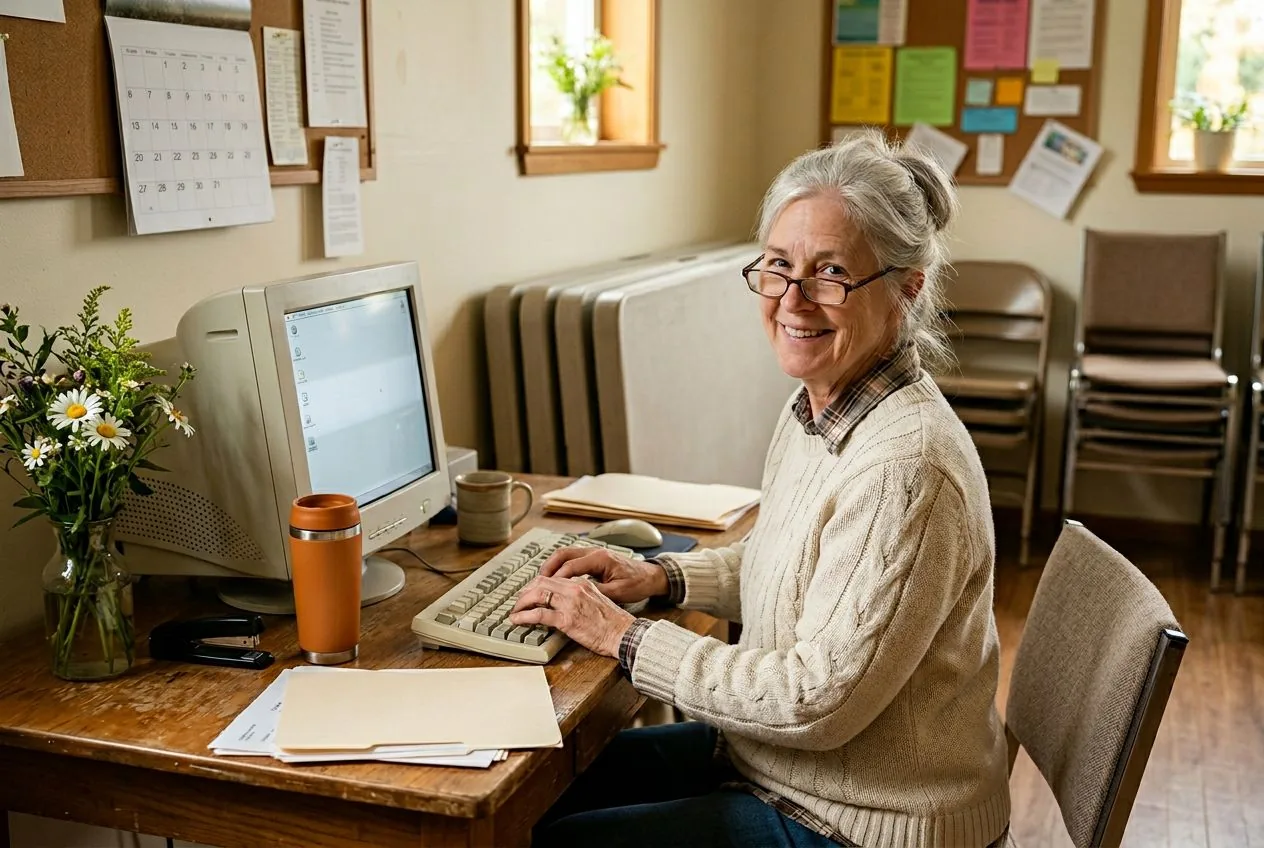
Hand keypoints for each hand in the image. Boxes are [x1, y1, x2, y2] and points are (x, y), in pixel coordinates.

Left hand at [508, 575, 634, 657]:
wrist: (624, 633)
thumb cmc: (614, 623)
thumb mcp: (597, 601)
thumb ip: (581, 597)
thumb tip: (565, 603)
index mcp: (582, 583)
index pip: (553, 578)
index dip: (537, 585)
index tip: (530, 593)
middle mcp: (574, 589)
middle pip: (541, 582)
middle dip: (525, 591)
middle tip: (518, 601)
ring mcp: (570, 603)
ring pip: (536, 595)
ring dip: (521, 603)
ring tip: (514, 611)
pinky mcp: (566, 619)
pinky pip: (538, 614)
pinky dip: (524, 616)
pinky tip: (518, 620)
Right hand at [539, 547, 668, 604]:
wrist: (651, 576)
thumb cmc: (638, 583)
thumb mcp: (618, 592)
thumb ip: (597, 593)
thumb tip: (577, 597)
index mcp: (600, 558)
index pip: (570, 565)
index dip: (555, 578)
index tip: (544, 589)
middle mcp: (595, 552)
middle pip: (563, 554)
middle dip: (547, 568)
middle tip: (536, 583)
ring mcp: (594, 553)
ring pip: (565, 555)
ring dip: (552, 566)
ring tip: (541, 581)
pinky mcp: (594, 559)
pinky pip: (571, 559)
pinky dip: (561, 568)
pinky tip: (556, 580)